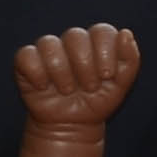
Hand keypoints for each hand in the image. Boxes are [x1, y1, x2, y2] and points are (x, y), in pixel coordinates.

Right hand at [11, 22, 142, 131]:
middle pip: (75, 36)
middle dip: (84, 65)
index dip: (105, 51)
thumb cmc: (98, 101)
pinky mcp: (27, 62)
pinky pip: (26, 56)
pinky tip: (44, 87)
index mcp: (96, 42)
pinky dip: (37, 73)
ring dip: (61, 72)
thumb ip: (130, 59)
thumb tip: (125, 33)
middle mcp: (72, 42)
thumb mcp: (121, 86)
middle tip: (89, 88)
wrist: (73, 126)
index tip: (107, 75)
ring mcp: (49, 50)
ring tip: (67, 91)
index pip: (101, 31)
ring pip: (49, 44)